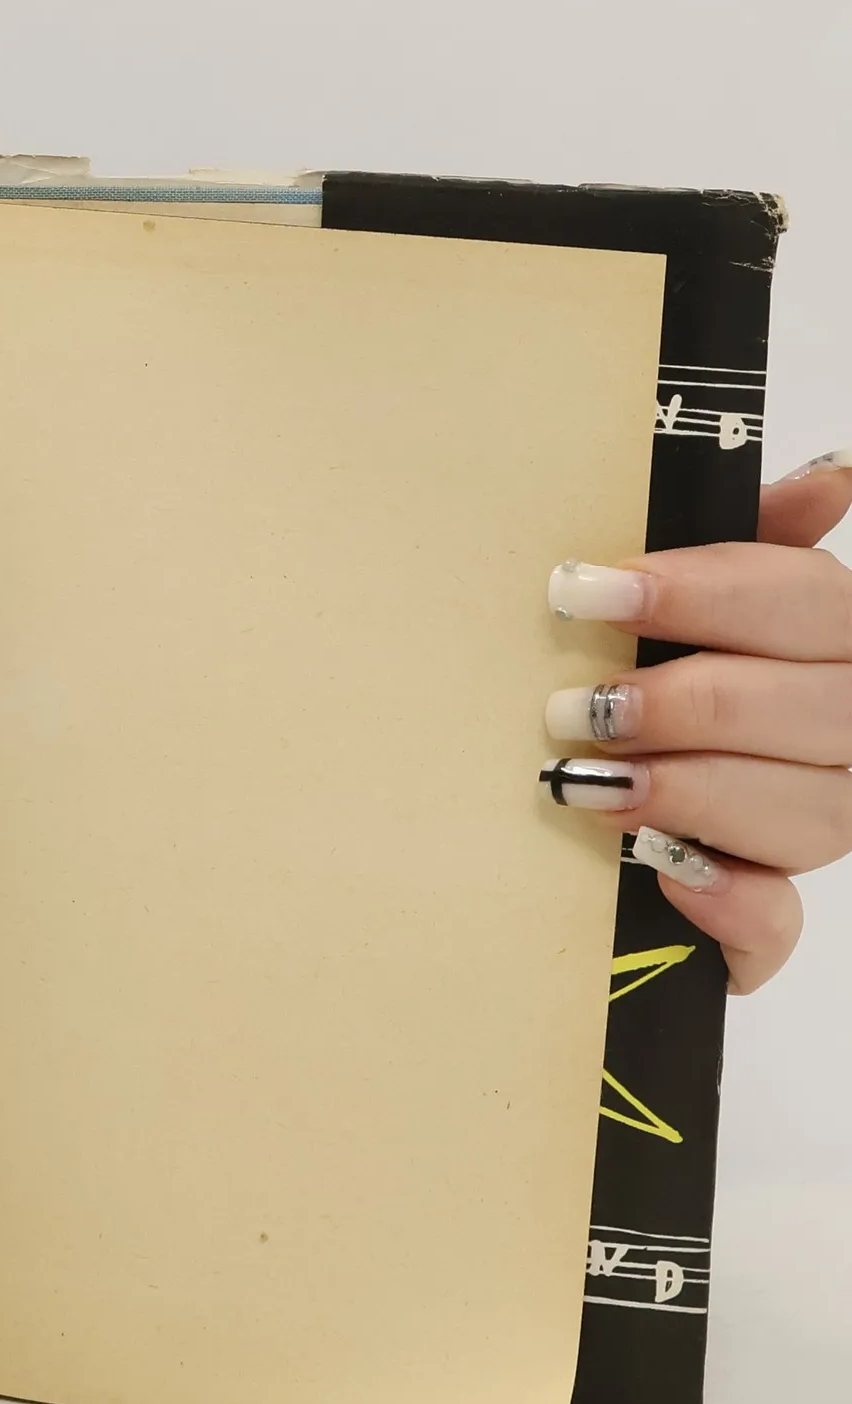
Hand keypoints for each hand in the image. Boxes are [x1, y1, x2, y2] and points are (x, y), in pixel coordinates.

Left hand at [541, 451, 851, 992]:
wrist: (580, 830)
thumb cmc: (645, 693)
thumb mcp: (681, 614)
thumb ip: (748, 546)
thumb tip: (830, 477)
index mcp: (829, 649)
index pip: (811, 603)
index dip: (702, 592)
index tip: (586, 590)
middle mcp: (843, 740)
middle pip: (819, 711)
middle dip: (689, 702)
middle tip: (578, 704)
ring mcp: (814, 831)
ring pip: (811, 814)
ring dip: (692, 791)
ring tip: (586, 780)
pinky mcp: (758, 926)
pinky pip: (776, 923)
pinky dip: (725, 899)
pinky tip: (663, 869)